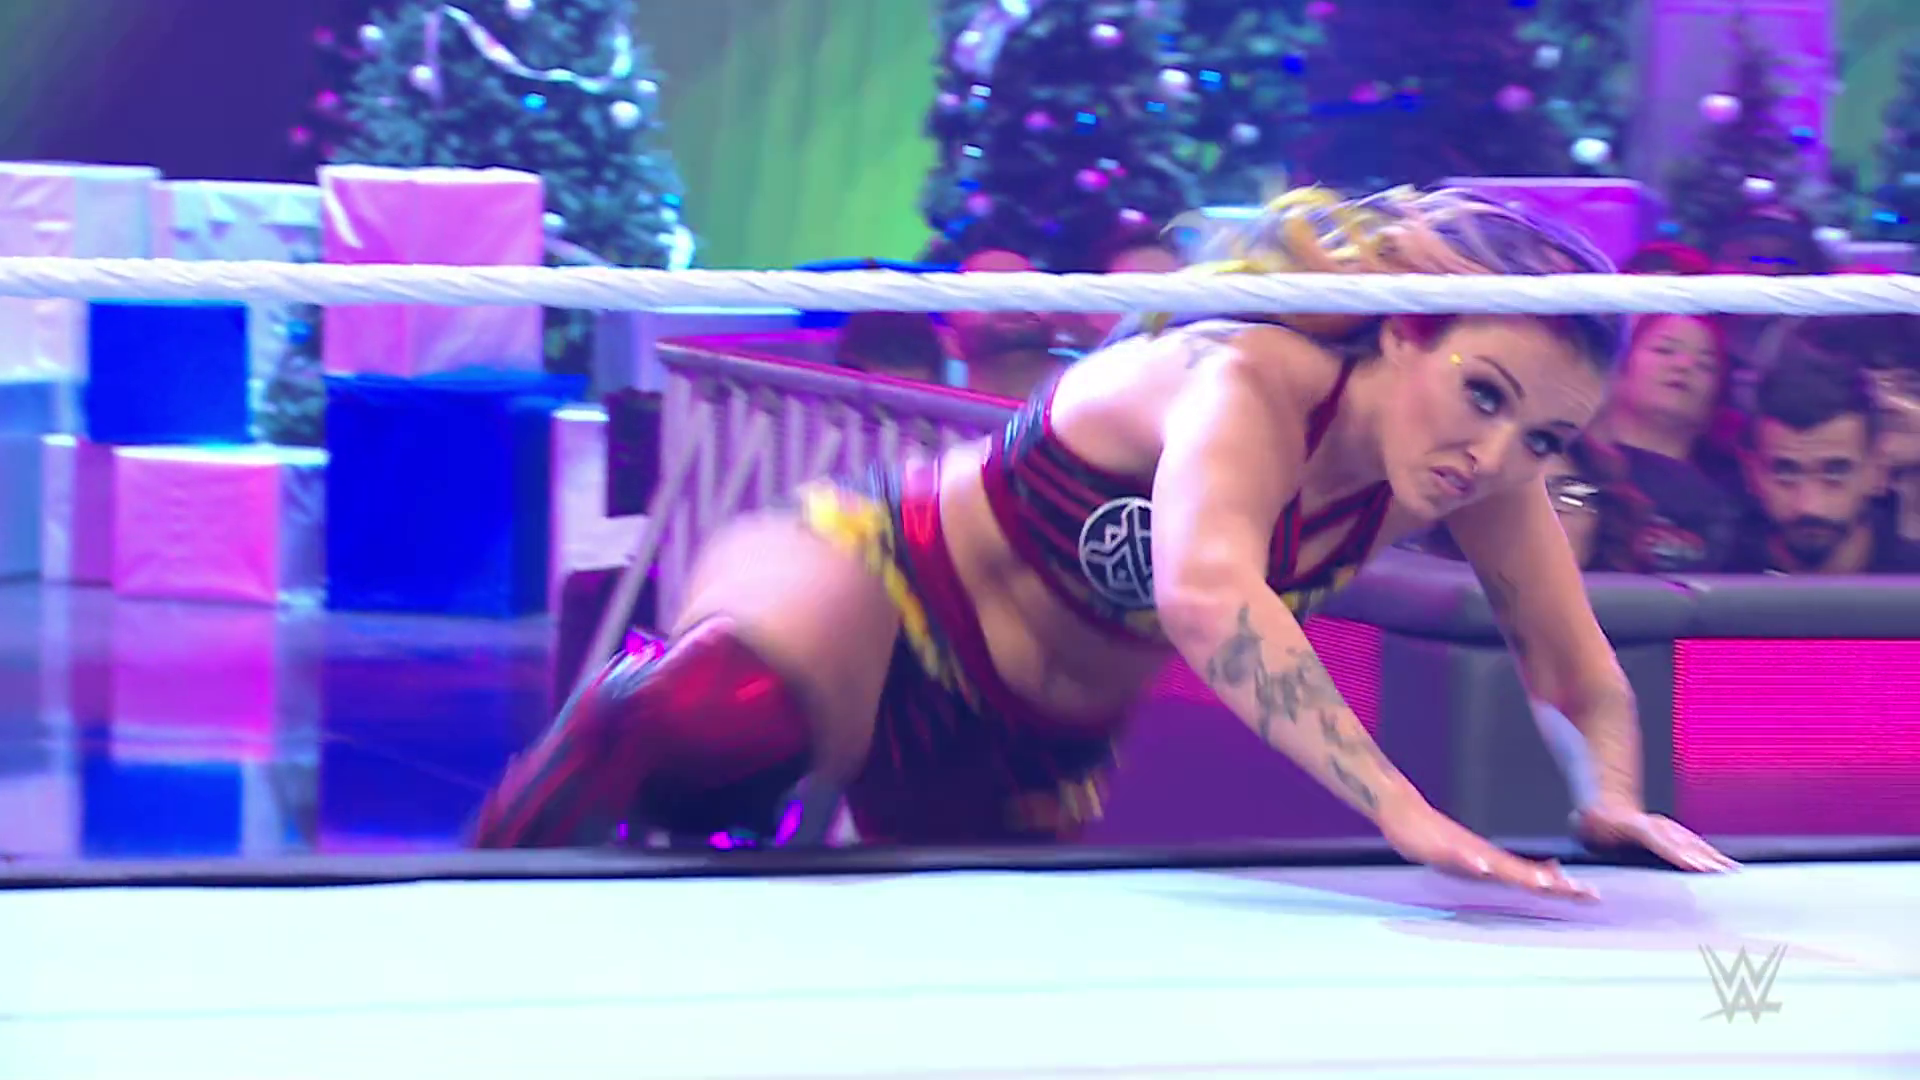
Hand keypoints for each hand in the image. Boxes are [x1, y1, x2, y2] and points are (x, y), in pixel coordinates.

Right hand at [1380, 797, 1597, 900]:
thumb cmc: (1439, 838)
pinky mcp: (1441, 849)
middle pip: (1526, 874)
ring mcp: (1465, 852)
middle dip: (1556, 885)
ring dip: (1522, 876)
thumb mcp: (1476, 858)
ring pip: (1498, 867)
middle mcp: (1486, 857)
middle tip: (1586, 894)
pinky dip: (1472, 864)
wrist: (1404, 811)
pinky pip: (1458, 859)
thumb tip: (1545, 873)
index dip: (1563, 886)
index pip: (1536, 877)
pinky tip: (1482, 869)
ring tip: (1545, 885)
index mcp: (1495, 862)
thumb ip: (1506, 869)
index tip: (1593, 896)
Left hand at [1574, 803, 1738, 872]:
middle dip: (1704, 859)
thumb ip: (1587, 828)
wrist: (1606, 800)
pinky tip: (1726, 865)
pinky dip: (1712, 855)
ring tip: (1730, 872)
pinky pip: (1697, 844)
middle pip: (1684, 844)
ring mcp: (1668, 828)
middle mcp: (1657, 826)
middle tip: (1722, 874)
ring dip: (1713, 858)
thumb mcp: (1586, 825)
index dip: (1677, 854)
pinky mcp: (1675, 833)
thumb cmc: (1596, 821)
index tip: (1694, 866)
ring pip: (1695, 844)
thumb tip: (1582, 827)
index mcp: (1636, 826)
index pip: (1661, 842)